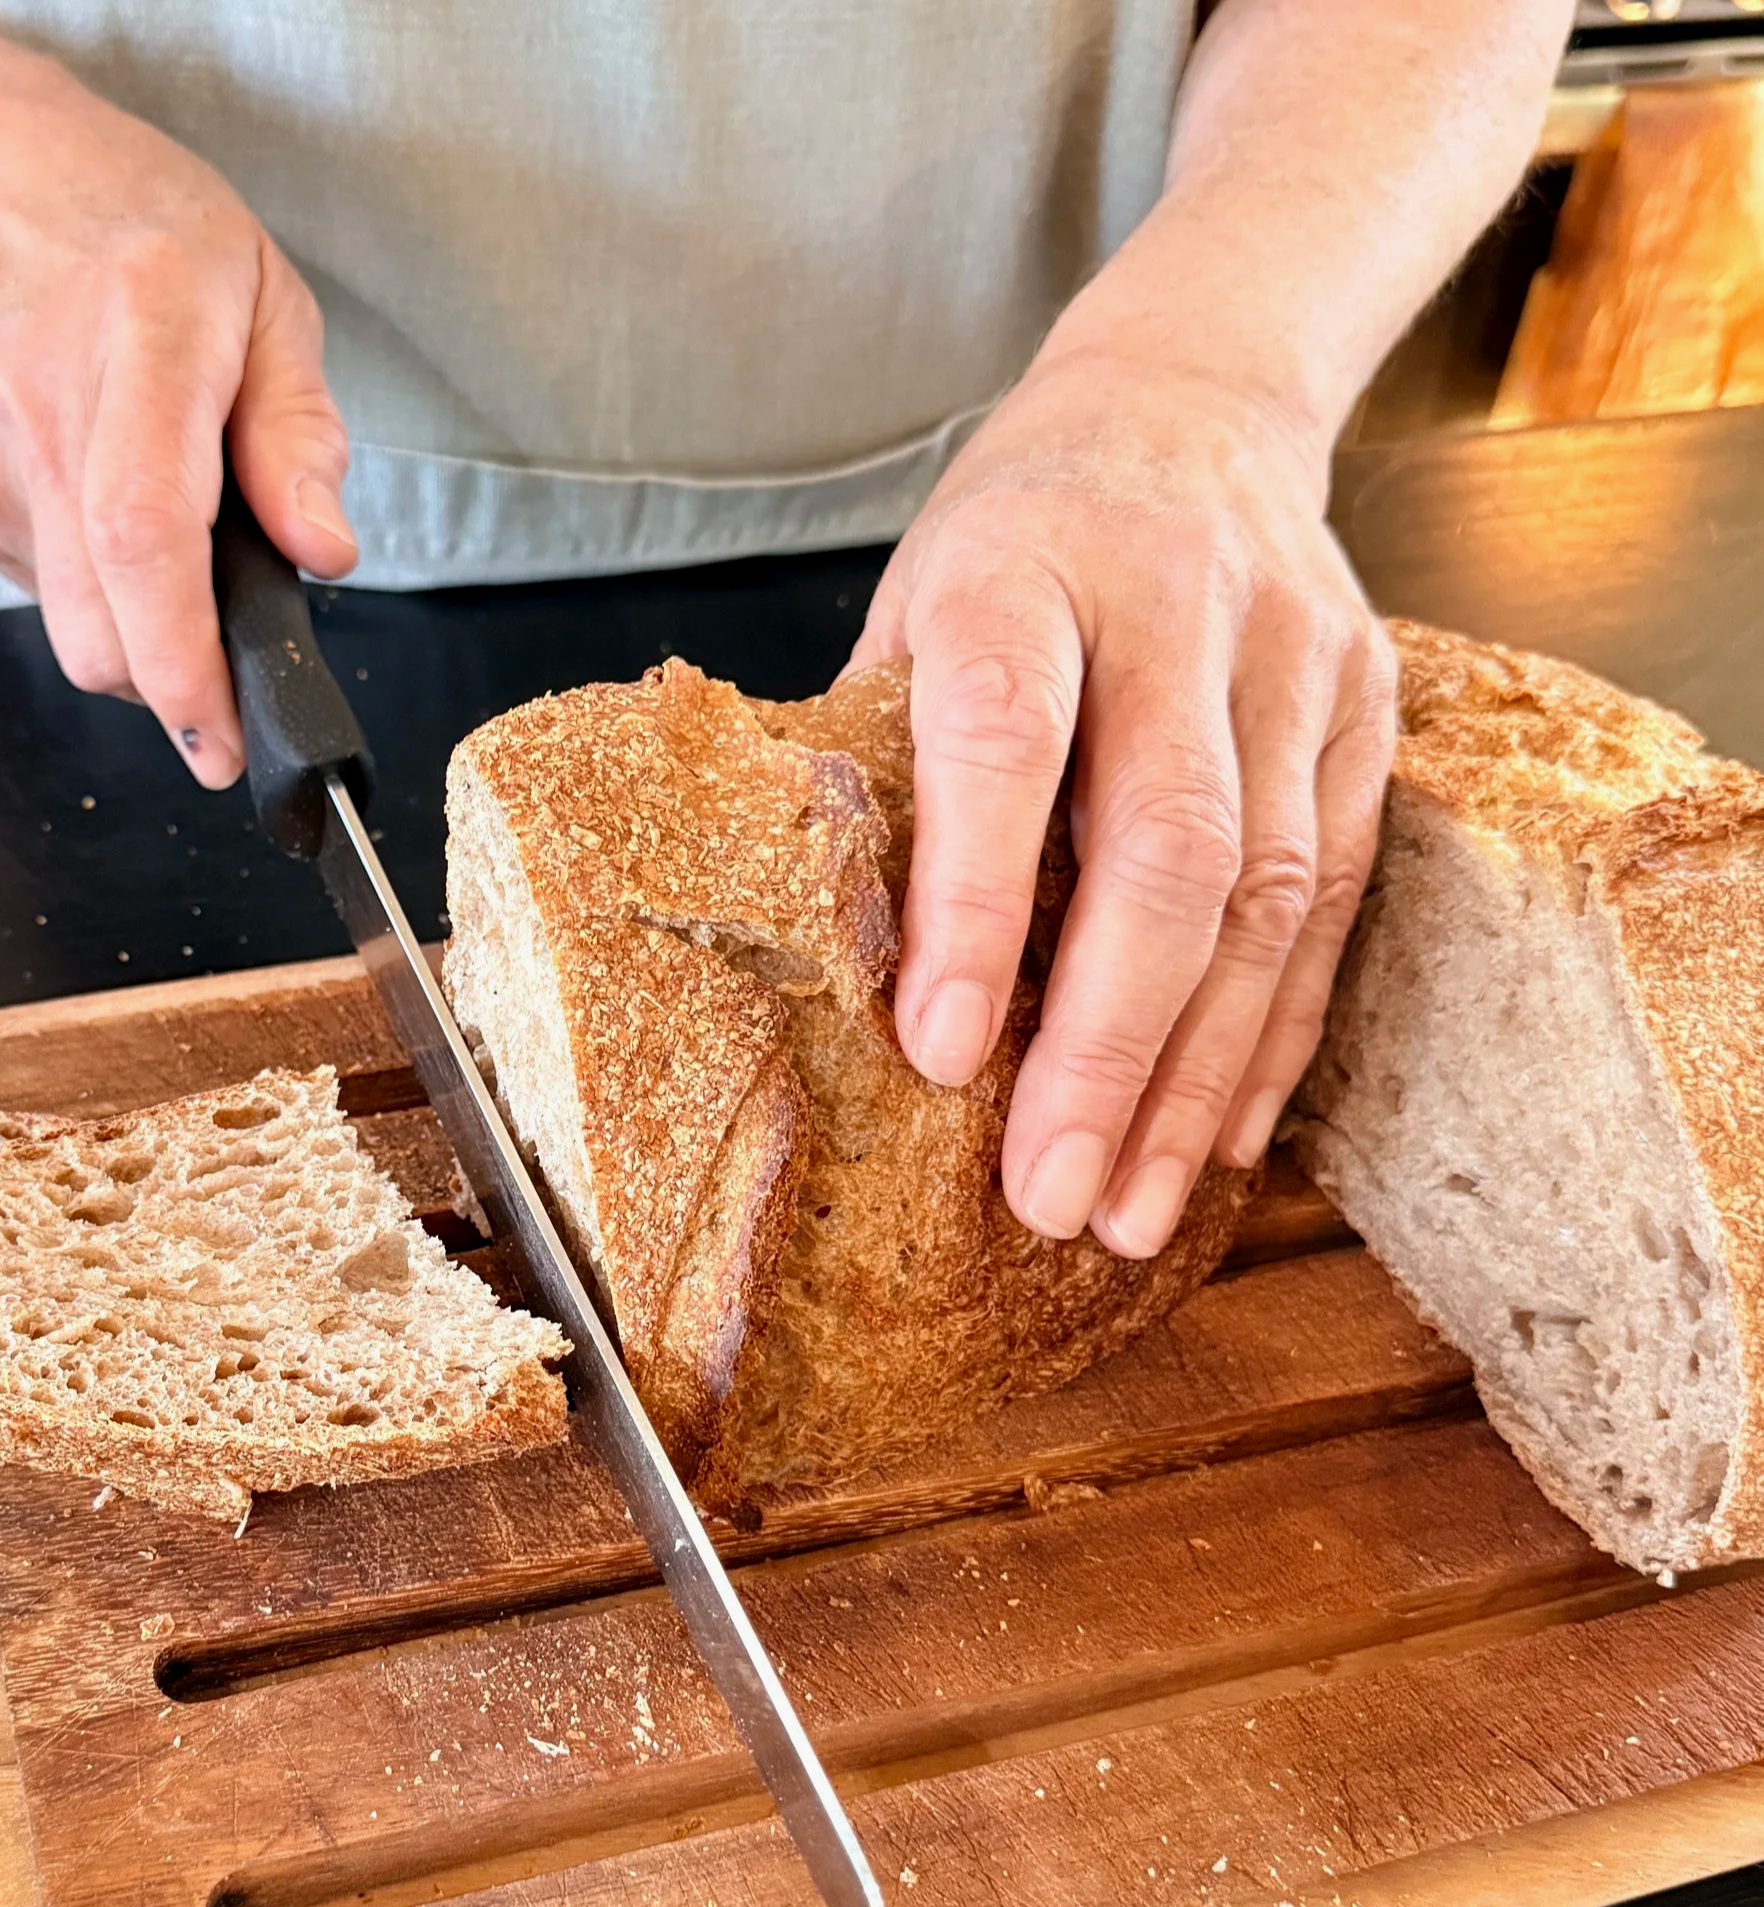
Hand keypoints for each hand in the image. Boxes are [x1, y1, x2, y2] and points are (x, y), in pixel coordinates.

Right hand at [0, 53, 356, 785]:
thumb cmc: (139, 231)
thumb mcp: (267, 297)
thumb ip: (300, 434)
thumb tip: (324, 554)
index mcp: (141, 340)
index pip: (142, 531)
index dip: (180, 657)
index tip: (221, 737)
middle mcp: (47, 410)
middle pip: (97, 622)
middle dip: (177, 694)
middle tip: (235, 691)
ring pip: (76, 634)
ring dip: (145, 642)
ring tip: (183, 553)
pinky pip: (53, 602)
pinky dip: (105, 598)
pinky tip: (115, 515)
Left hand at [849, 345, 1395, 1257]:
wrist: (1192, 405)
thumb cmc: (1011, 548)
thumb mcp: (908, 611)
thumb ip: (883, 765)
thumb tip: (826, 975)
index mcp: (1020, 570)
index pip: (1005, 743)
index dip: (976, 904)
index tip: (943, 1055)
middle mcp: (1174, 607)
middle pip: (1165, 846)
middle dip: (1107, 1046)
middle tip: (1051, 1195)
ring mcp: (1294, 658)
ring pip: (1267, 893)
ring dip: (1195, 1076)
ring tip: (1129, 1214)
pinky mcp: (1368, 710)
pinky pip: (1335, 900)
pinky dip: (1274, 1034)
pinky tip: (1221, 1139)